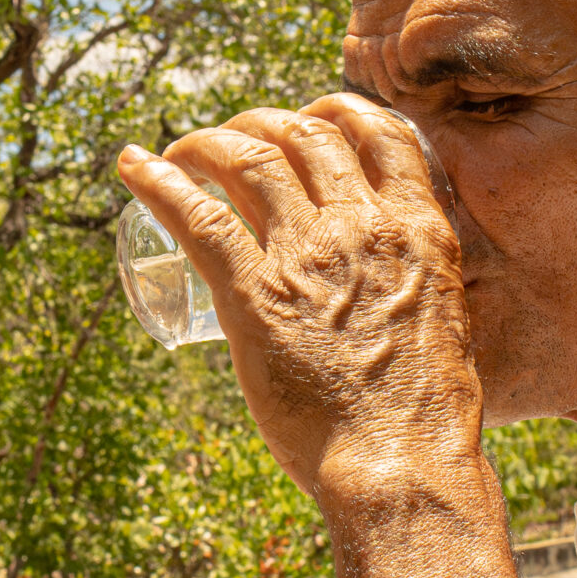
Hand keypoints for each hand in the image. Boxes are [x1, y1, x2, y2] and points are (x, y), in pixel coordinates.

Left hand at [116, 94, 478, 496]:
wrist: (402, 465)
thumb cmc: (424, 417)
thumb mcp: (444, 323)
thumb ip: (419, 292)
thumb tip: (392, 299)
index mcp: (420, 230)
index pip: (382, 133)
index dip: (339, 112)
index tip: (312, 117)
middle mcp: (363, 226)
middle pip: (306, 135)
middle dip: (264, 123)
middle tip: (236, 139)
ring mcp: (307, 257)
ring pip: (249, 160)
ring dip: (208, 142)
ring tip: (183, 150)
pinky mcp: (255, 296)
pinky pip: (197, 219)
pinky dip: (157, 183)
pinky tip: (132, 168)